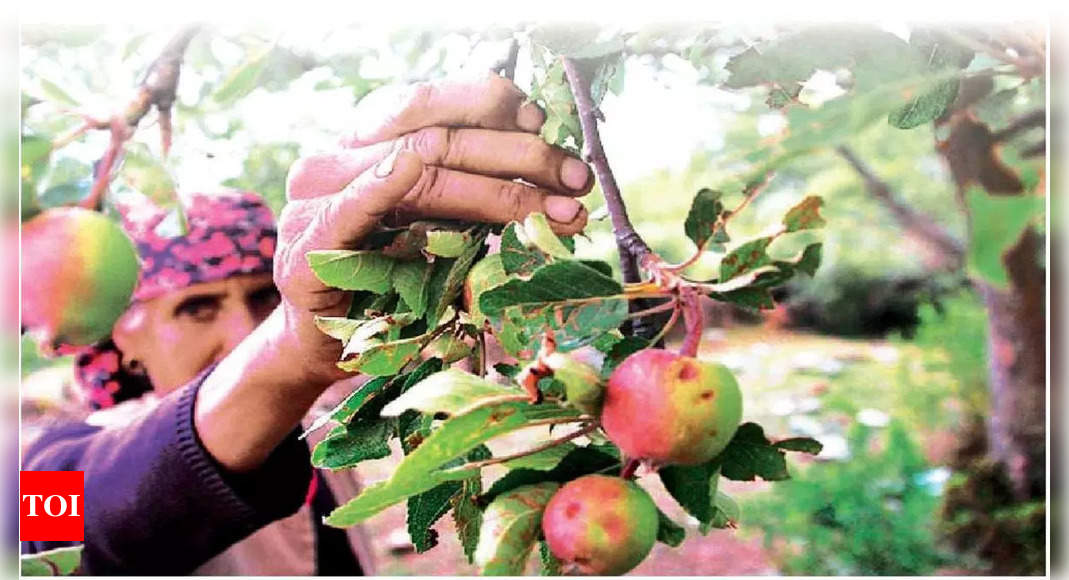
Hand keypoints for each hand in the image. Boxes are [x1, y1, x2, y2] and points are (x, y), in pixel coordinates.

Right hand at [274, 72, 592, 383]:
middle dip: (520, 156)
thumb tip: (554, 176)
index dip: (492, 104)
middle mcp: (339, 158)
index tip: (545, 125)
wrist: (325, 350)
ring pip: (417, 166)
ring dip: (499, 188)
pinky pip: (348, 208)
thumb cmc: (387, 288)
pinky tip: (407, 169)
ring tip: (559, 209)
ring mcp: (316, 198)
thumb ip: (469, 195)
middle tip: (577, 178)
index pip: (432, 102)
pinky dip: (380, 186)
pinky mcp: (308, 247)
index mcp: (368, 143)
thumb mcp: (437, 232)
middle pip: (440, 135)